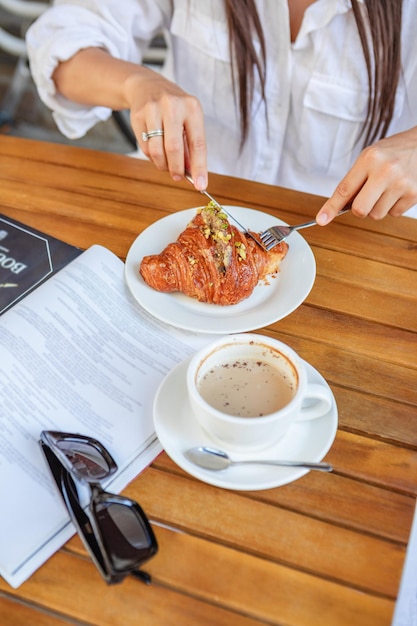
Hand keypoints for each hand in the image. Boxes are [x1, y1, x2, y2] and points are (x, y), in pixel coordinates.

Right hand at [125, 68, 207, 189]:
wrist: (147, 85)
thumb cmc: (173, 108)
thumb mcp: (188, 120)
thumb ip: (190, 146)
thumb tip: (193, 174)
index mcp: (192, 108)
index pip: (198, 144)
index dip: (199, 167)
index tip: (201, 185)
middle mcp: (173, 106)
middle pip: (174, 149)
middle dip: (176, 169)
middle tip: (178, 177)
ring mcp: (153, 109)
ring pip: (157, 150)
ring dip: (162, 164)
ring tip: (166, 165)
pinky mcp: (138, 115)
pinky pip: (145, 147)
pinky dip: (152, 156)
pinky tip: (156, 151)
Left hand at [316, 126, 416, 223]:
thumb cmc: (394, 151)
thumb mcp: (371, 157)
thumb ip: (356, 179)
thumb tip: (340, 207)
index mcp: (370, 158)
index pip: (345, 189)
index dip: (331, 207)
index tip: (321, 220)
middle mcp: (385, 171)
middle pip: (360, 210)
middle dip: (359, 209)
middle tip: (366, 197)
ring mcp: (401, 184)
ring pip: (376, 215)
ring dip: (377, 207)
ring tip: (387, 188)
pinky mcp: (414, 194)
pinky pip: (393, 214)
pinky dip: (392, 206)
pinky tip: (398, 190)